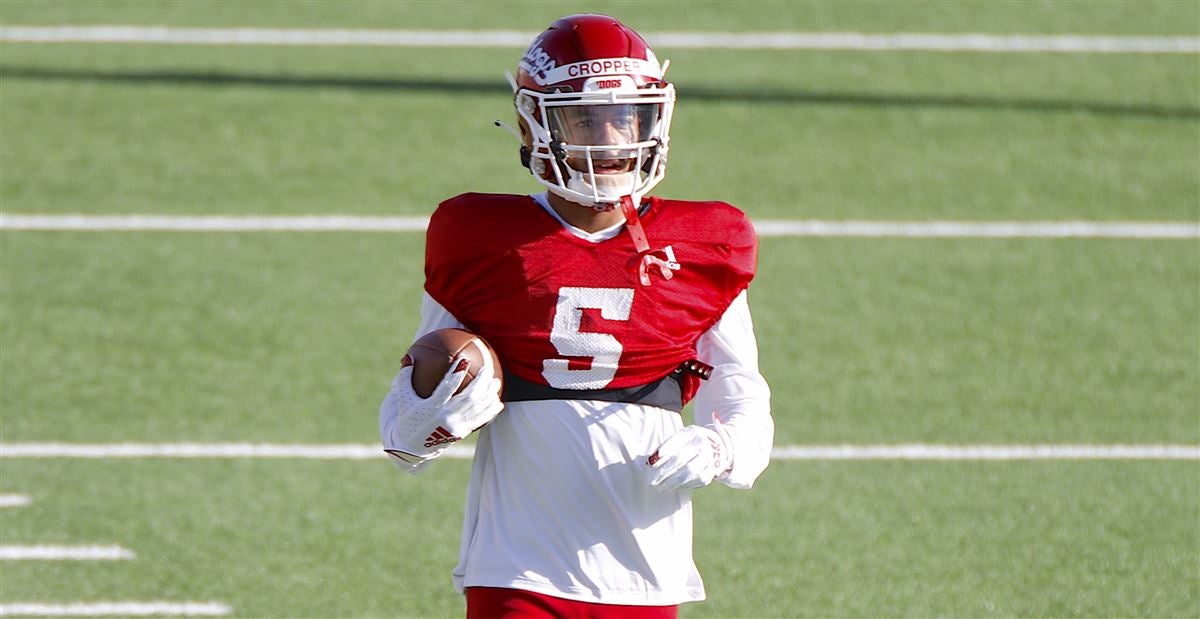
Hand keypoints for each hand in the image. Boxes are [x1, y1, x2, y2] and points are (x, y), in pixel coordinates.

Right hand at [380, 342, 503, 470]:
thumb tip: (409, 357)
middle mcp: (445, 418)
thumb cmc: (406, 418)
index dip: (456, 374)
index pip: (446, 389)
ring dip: (489, 394)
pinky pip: (479, 420)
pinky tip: (498, 402)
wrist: (410, 449)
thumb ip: (404, 378)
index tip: (464, 360)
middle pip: (469, 398)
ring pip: (478, 409)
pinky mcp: (461, 433)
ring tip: (496, 381)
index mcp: (430, 408)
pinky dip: (490, 410)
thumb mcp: (401, 399)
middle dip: (481, 382)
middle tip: (487, 369)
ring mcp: (455, 427)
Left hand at [645, 424, 731, 492]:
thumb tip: (651, 461)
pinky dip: (683, 485)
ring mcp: (709, 457)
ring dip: (672, 482)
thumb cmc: (691, 443)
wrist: (717, 447)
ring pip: (689, 472)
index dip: (663, 451)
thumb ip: (667, 448)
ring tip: (660, 487)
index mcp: (692, 432)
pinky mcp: (712, 471)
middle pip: (680, 459)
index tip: (650, 463)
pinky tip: (673, 487)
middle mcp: (702, 443)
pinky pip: (696, 480)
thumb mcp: (681, 439)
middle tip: (651, 481)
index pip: (676, 441)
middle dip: (664, 472)